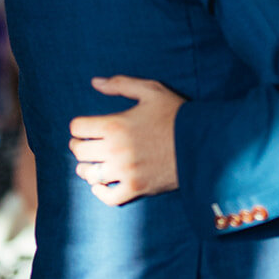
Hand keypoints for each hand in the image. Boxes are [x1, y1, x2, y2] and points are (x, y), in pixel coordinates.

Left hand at [68, 76, 184, 205]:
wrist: (201, 141)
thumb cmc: (175, 114)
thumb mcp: (151, 91)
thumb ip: (120, 85)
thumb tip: (95, 82)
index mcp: (116, 124)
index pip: (78, 127)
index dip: (79, 125)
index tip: (85, 127)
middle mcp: (116, 150)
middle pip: (80, 151)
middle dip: (79, 145)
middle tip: (86, 144)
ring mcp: (126, 171)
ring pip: (90, 174)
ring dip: (86, 168)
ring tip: (91, 164)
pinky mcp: (136, 188)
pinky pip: (108, 196)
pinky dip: (100, 191)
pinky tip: (101, 184)